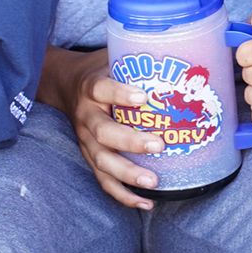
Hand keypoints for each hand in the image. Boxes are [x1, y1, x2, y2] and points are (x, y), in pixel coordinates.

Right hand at [60, 55, 166, 210]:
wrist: (65, 83)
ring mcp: (85, 140)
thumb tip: (186, 50)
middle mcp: (86, 115)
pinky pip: (103, 179)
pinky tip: (145, 203)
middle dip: (130, 142)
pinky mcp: (89, 157)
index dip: (120, 94)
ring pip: (101, 161)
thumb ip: (140, 57)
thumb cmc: (102, 69)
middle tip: (158, 146)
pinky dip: (122, 194)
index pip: (102, 89)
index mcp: (92, 87)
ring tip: (153, 182)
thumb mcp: (113, 56)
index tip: (143, 97)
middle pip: (102, 133)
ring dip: (127, 174)